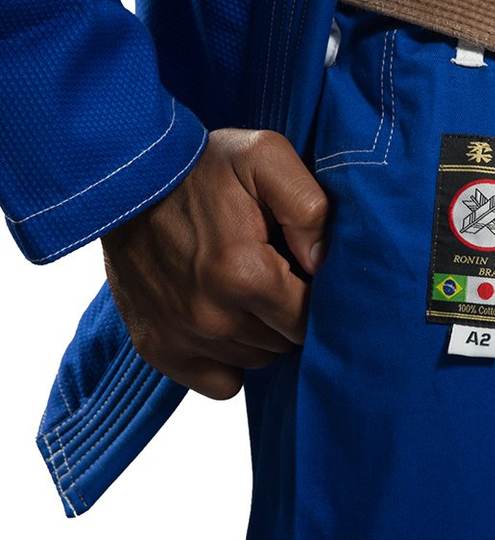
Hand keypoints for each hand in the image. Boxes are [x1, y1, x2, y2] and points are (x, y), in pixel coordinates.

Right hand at [102, 129, 327, 399]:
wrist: (124, 177)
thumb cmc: (202, 166)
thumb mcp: (266, 157)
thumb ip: (308, 206)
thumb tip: (323, 261)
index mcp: (244, 274)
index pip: (310, 319)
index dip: (316, 295)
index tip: (304, 269)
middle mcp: (212, 317)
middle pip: (286, 342)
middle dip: (290, 312)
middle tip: (277, 273)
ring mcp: (182, 337)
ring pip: (257, 359)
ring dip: (262, 332)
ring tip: (248, 288)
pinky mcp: (158, 348)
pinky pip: (221, 382)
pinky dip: (230, 358)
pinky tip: (227, 319)